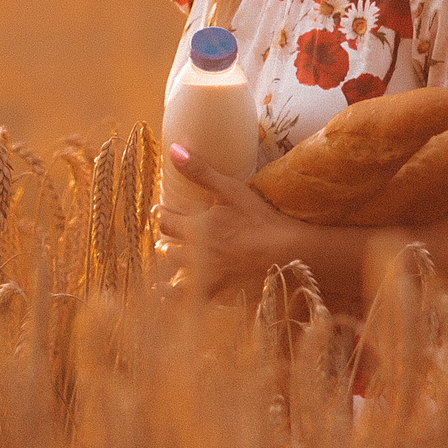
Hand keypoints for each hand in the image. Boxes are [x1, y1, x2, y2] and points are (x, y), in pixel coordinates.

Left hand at [155, 143, 300, 300]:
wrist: (287, 253)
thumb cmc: (260, 219)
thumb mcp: (230, 190)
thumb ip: (200, 171)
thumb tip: (173, 149)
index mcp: (195, 226)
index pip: (165, 220)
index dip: (161, 213)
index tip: (161, 210)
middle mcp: (195, 251)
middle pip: (167, 245)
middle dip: (165, 237)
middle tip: (166, 232)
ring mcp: (205, 273)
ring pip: (174, 268)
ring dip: (169, 258)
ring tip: (167, 252)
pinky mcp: (218, 291)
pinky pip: (186, 298)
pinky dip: (169, 294)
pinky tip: (160, 291)